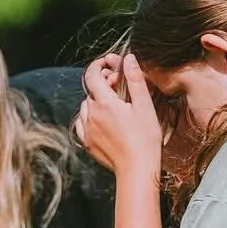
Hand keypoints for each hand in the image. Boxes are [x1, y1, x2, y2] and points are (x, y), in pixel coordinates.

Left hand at [73, 53, 164, 178]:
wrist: (136, 169)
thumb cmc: (144, 138)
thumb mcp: (144, 105)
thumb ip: (135, 79)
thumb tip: (128, 58)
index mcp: (105, 103)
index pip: (92, 75)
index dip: (97, 65)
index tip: (106, 64)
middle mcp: (91, 115)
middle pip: (91, 91)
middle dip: (102, 84)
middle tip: (119, 86)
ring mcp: (86, 130)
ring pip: (85, 107)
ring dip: (96, 101)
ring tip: (114, 105)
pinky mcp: (86, 142)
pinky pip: (81, 123)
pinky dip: (89, 117)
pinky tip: (103, 121)